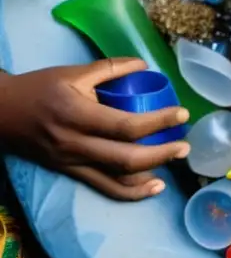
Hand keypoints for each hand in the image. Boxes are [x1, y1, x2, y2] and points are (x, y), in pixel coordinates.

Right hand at [0, 58, 189, 200]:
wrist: (2, 113)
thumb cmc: (40, 88)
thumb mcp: (74, 72)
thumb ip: (112, 67)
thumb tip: (146, 65)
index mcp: (78, 115)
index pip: (125, 125)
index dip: (158, 122)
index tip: (182, 114)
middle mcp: (75, 144)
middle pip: (126, 158)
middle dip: (161, 154)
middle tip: (186, 145)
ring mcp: (72, 163)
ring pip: (116, 178)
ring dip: (150, 175)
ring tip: (175, 162)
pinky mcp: (70, 172)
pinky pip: (103, 187)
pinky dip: (130, 192)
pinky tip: (153, 188)